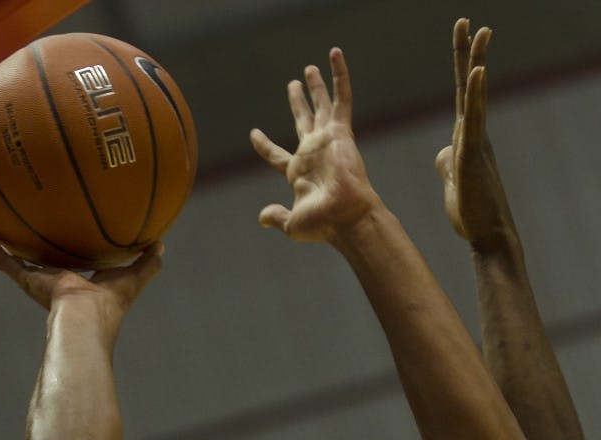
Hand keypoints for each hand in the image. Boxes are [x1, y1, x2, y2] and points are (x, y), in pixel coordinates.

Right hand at [0, 222, 163, 318]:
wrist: (87, 315)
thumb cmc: (112, 302)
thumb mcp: (133, 276)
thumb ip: (147, 263)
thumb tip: (161, 245)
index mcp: (79, 285)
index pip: (72, 269)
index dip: (70, 256)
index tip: (67, 239)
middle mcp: (56, 284)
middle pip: (41, 265)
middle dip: (34, 250)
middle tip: (26, 228)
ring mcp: (38, 282)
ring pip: (16, 261)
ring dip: (3, 244)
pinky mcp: (26, 280)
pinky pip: (3, 260)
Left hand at [250, 48, 379, 243]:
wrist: (346, 216)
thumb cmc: (322, 224)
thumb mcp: (292, 223)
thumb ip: (276, 216)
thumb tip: (262, 218)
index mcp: (299, 173)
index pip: (277, 155)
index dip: (264, 145)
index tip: (254, 134)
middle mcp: (313, 153)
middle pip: (303, 122)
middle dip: (298, 103)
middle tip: (293, 84)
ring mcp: (328, 141)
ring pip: (322, 106)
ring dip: (316, 87)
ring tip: (310, 68)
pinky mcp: (341, 132)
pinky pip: (341, 98)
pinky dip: (339, 75)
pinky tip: (334, 54)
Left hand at [435, 20, 515, 252]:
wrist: (488, 236)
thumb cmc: (472, 213)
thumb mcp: (452, 181)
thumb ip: (448, 162)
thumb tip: (443, 152)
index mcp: (467, 139)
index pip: (464, 95)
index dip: (464, 65)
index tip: (465, 36)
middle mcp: (475, 135)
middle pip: (471, 87)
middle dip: (470, 54)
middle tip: (470, 22)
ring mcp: (476, 145)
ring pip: (476, 98)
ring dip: (478, 65)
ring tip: (481, 33)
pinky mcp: (473, 158)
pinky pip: (475, 122)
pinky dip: (477, 97)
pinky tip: (478, 73)